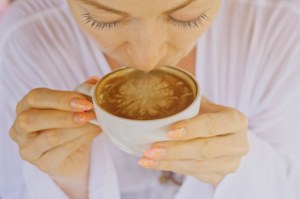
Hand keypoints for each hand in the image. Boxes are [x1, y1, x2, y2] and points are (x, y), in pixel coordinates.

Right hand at [9, 77, 100, 197]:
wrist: (73, 156)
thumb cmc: (69, 127)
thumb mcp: (73, 107)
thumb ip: (81, 93)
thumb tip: (94, 80)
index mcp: (25, 108)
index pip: (35, 98)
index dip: (60, 98)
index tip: (84, 101)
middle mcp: (20, 129)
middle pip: (32, 119)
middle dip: (64, 115)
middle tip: (89, 113)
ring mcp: (28, 149)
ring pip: (50, 137)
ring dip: (78, 128)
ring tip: (97, 123)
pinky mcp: (42, 164)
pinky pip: (62, 151)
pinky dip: (82, 140)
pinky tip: (95, 132)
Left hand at [138, 97, 248, 184]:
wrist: (216, 133)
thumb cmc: (202, 113)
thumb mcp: (199, 102)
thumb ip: (184, 98)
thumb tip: (152, 87)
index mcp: (236, 120)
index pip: (214, 125)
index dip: (192, 129)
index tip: (169, 131)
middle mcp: (239, 144)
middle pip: (205, 149)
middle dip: (175, 150)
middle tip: (151, 150)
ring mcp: (231, 163)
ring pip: (197, 165)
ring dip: (169, 163)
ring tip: (146, 158)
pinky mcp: (219, 176)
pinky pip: (193, 175)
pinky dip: (172, 168)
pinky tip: (154, 164)